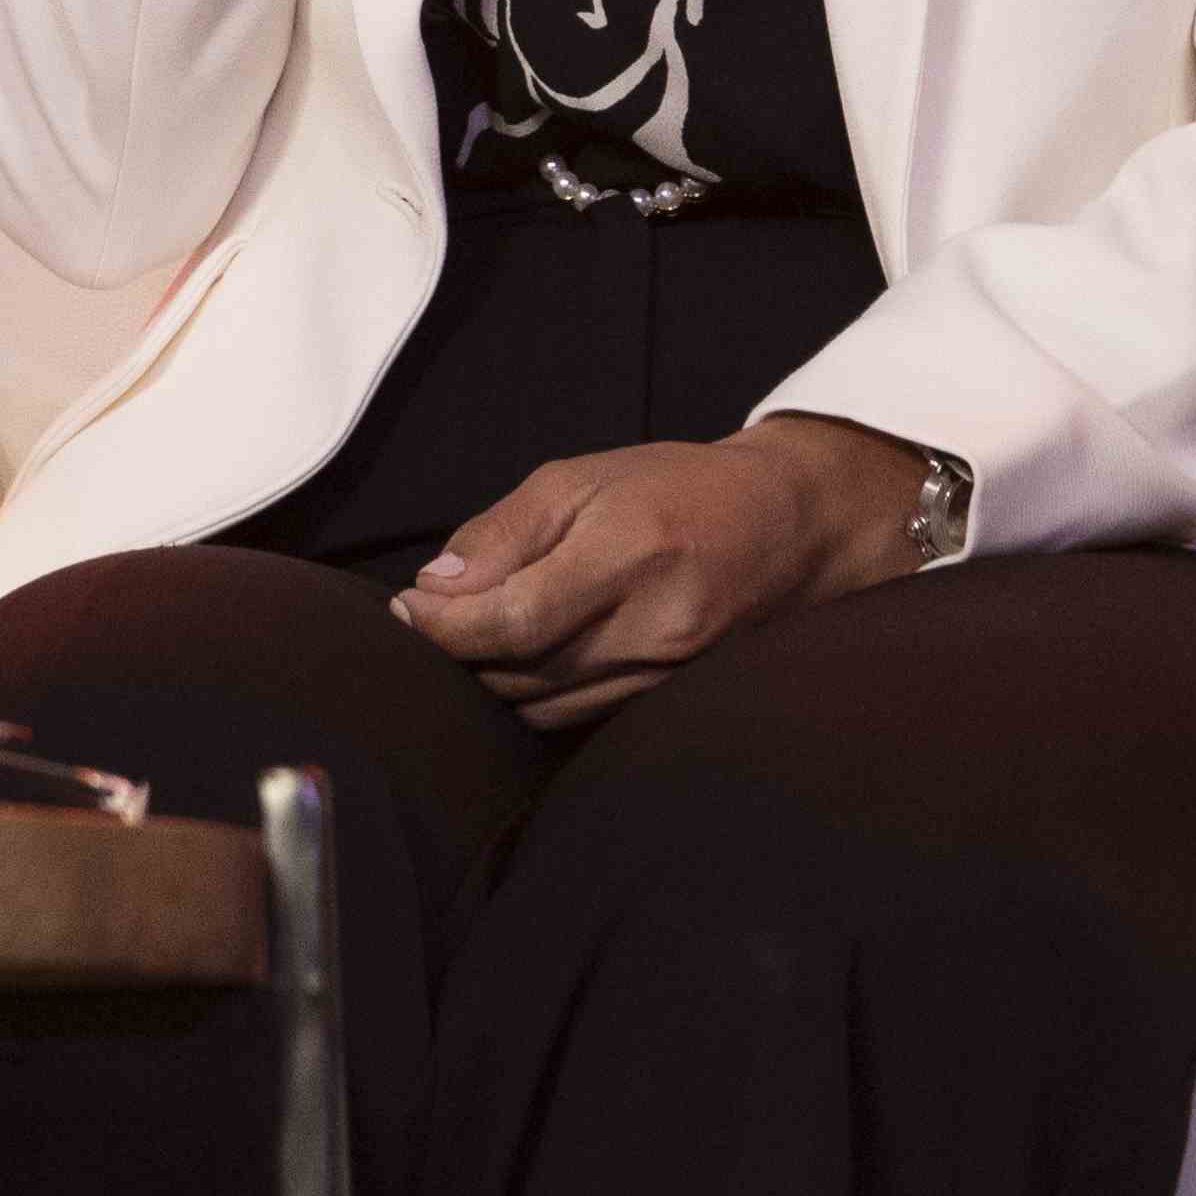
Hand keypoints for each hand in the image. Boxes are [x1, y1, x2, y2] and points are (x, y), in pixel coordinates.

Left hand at [389, 416, 932, 725]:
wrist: (791, 524)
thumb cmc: (678, 487)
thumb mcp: (582, 477)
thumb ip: (503, 533)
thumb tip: (433, 591)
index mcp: (630, 550)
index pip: (512, 620)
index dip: (444, 627)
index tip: (405, 610)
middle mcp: (655, 625)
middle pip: (519, 672)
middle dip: (458, 653)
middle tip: (427, 621)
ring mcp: (668, 674)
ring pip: (542, 707)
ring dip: (493, 679)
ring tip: (475, 636)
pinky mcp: (671, 702)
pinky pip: (576, 718)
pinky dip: (535, 694)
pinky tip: (523, 659)